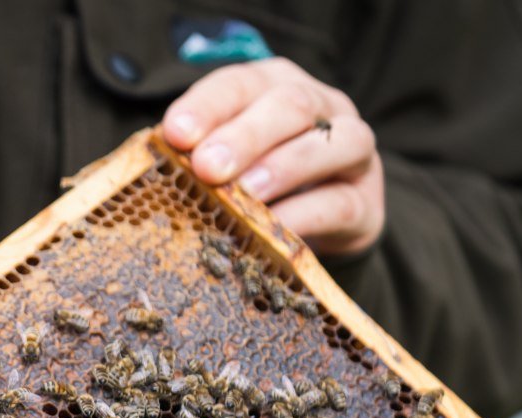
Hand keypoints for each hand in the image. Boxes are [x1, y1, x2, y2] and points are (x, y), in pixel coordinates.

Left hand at [163, 57, 383, 256]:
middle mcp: (321, 106)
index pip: (240, 83)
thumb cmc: (255, 182)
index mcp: (274, 86)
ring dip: (283, 167)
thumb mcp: (224, 162)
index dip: (207, 106)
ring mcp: (352, 150)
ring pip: (330, 144)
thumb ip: (197, 157)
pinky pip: (339, 203)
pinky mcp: (365, 202)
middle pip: (289, 105)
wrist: (321, 223)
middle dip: (244, 136)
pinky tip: (274, 229)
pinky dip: (304, 216)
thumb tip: (157, 169)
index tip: (175, 135)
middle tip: (208, 166)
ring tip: (247, 194)